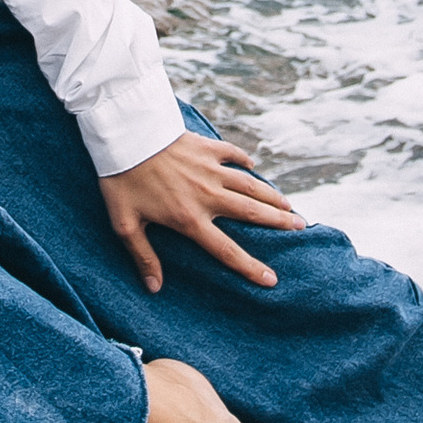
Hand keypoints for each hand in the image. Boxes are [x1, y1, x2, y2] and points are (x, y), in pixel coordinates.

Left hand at [98, 132, 301, 294]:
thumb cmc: (121, 181)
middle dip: (279, 222)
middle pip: (251, 213)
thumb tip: (154, 288)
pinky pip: (232, 154)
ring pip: (250, 185)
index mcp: (190, 218)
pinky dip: (244, 160)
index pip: (226, 250)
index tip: (271, 280)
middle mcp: (208, 195)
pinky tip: (253, 166)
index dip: (250, 267)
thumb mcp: (125, 223)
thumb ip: (143, 256)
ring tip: (289, 205)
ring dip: (271, 196)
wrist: (125, 135)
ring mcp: (210, 169)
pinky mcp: (205, 147)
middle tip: (301, 227)